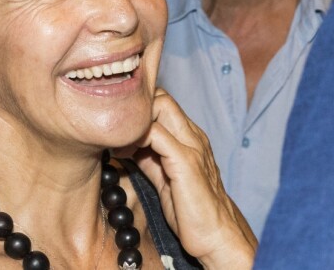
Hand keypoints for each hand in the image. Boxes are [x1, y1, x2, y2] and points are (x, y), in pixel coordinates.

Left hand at [132, 89, 257, 268]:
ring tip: (119, 145)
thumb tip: (127, 144)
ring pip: (161, 105)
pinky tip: (125, 155)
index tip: (118, 131)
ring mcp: (192, 145)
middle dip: (134, 109)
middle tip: (116, 134)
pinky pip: (157, 134)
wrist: (217, 236)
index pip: (162, 100)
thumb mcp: (164, 176)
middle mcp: (193, 134)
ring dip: (134, 121)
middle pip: (162, 96)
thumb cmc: (191, 209)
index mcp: (189, 136)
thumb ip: (150, 156)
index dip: (138, 109)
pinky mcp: (186, 162)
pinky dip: (136, 138)